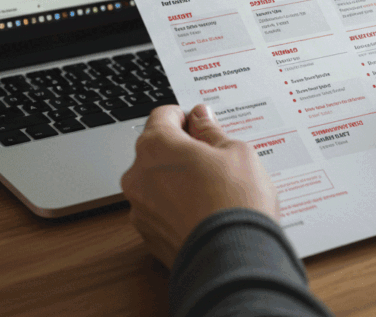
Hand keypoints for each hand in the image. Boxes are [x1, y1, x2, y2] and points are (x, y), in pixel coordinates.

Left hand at [120, 104, 278, 267]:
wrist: (233, 260)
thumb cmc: (235, 203)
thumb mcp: (236, 151)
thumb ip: (212, 131)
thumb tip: (202, 119)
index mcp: (156, 146)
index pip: (163, 116)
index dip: (186, 118)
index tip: (202, 125)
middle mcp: (138, 176)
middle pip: (157, 151)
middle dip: (182, 152)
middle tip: (214, 161)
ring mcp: (140, 209)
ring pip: (157, 183)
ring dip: (178, 181)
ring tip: (213, 192)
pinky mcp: (148, 237)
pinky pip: (161, 212)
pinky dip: (177, 208)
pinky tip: (204, 213)